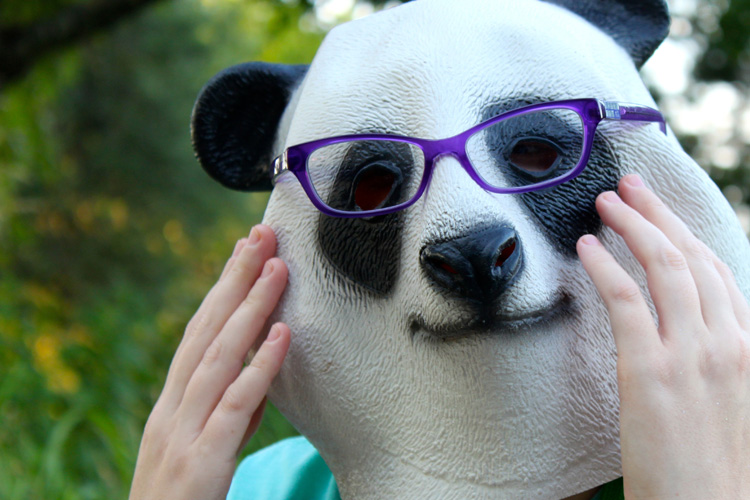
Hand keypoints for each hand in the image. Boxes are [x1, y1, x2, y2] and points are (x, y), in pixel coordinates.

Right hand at [130, 225, 289, 499]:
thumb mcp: (202, 446)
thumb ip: (230, 408)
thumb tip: (262, 367)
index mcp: (173, 404)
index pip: (199, 332)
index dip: (222, 289)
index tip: (245, 250)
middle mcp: (173, 409)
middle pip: (206, 331)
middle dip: (234, 280)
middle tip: (262, 235)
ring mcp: (184, 434)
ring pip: (219, 358)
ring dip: (250, 309)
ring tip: (278, 269)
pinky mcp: (201, 463)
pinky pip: (235, 408)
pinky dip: (259, 368)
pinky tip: (282, 336)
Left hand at [577, 175, 749, 498]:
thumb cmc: (713, 465)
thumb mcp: (727, 398)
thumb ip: (711, 354)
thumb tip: (684, 321)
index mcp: (748, 346)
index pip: (716, 270)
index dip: (684, 231)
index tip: (658, 208)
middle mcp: (728, 342)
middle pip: (692, 257)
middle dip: (657, 214)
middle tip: (627, 186)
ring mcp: (693, 355)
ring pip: (664, 267)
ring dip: (632, 226)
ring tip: (603, 204)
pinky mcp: (651, 371)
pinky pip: (627, 301)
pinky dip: (606, 267)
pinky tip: (587, 248)